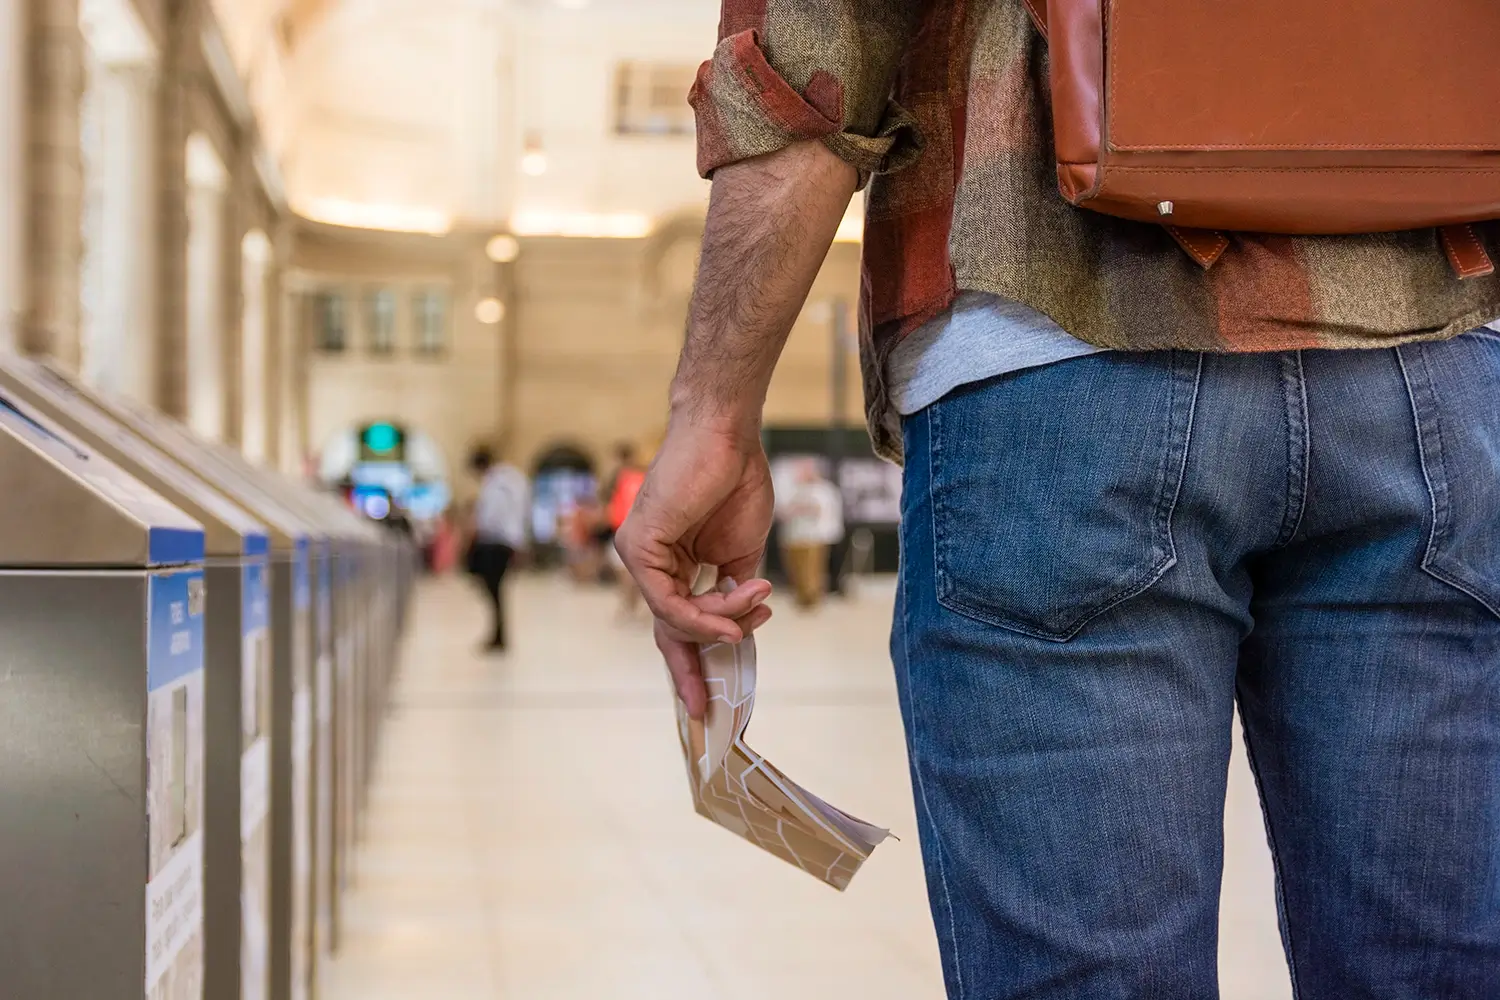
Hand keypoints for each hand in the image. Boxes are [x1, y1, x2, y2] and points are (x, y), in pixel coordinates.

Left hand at [615, 419, 775, 716]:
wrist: (728, 438)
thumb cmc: (735, 482)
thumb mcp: (740, 552)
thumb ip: (732, 592)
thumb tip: (738, 630)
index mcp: (671, 564)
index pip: (677, 623)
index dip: (693, 661)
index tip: (705, 700)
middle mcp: (648, 563)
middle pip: (668, 631)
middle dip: (689, 670)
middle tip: (705, 707)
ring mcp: (639, 556)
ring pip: (677, 619)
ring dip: (723, 620)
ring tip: (757, 603)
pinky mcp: (637, 548)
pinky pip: (670, 602)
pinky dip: (705, 613)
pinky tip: (737, 612)